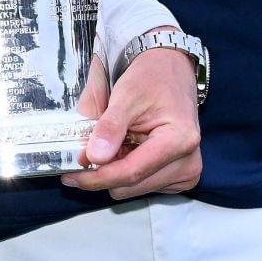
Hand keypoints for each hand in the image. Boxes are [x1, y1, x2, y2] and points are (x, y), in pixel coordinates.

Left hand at [61, 42, 202, 198]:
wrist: (170, 71)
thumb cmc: (153, 79)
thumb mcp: (126, 95)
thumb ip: (110, 126)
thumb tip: (94, 156)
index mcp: (179, 140)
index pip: (131, 172)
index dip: (97, 176)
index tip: (72, 175)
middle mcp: (188, 162)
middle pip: (131, 185)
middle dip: (105, 171)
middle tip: (89, 149)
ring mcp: (186, 172)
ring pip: (134, 189)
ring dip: (116, 170)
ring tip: (117, 141)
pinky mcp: (179, 177)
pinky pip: (142, 185)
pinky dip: (127, 170)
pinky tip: (129, 148)